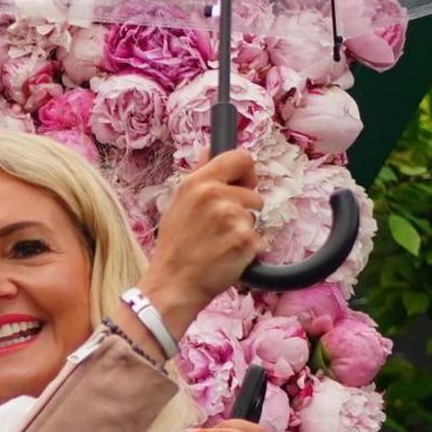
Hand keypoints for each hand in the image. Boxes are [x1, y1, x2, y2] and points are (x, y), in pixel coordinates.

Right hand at [143, 151, 262, 335]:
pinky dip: (247, 249)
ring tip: (220, 242)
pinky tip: (226, 255)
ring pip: (255, 218)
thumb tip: (209, 148)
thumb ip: (198, 174)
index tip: (241, 187)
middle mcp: (215, 196)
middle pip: (254, 194)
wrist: (173, 284)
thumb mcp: (178, 202)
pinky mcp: (245, 240)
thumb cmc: (175, 246)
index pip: (241, 158)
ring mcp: (232, 218)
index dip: (246, 174)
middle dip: (244, 210)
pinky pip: (258, 239)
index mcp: (197, 183)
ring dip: (243, 231)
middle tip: (220, 227)